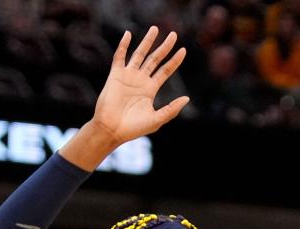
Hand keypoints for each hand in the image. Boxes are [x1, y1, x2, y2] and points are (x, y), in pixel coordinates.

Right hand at [91, 28, 188, 147]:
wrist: (113, 129)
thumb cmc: (134, 128)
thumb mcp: (157, 119)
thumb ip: (172, 109)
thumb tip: (187, 98)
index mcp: (150, 89)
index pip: (165, 71)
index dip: (174, 61)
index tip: (183, 50)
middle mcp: (140, 80)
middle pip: (155, 59)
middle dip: (164, 47)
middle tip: (174, 34)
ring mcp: (128, 76)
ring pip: (140, 54)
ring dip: (147, 41)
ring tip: (155, 29)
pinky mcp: (116, 75)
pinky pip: (120, 57)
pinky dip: (123, 45)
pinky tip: (128, 34)